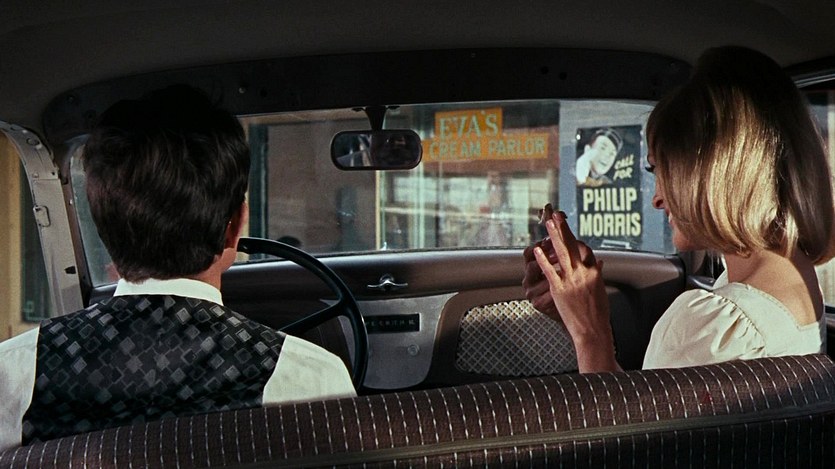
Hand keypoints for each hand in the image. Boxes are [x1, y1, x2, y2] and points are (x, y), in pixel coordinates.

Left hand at [522, 204, 594, 318]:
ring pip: (562, 253)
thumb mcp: (601, 290)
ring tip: (548, 224)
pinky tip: (537, 250)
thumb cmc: (598, 314)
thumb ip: (597, 274)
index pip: (582, 248)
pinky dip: (543, 260)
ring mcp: (572, 280)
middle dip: (563, 229)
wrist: (594, 331)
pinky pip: (550, 271)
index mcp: (593, 272)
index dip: (572, 236)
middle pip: (572, 245)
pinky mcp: (560, 290)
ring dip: (554, 236)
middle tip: (556, 215)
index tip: (565, 226)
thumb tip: (598, 262)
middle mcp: (584, 273)